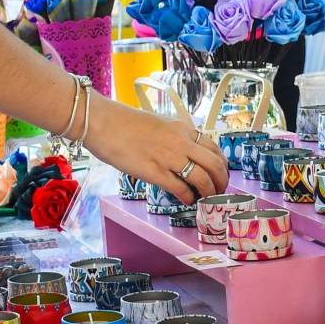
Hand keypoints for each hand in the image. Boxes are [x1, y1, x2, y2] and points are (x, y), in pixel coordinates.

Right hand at [85, 99, 228, 203]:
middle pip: (214, 164)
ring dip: (208, 192)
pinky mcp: (154, 172)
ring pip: (202, 178)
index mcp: (182, 129)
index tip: (220, 174)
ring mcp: (168, 157)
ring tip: (206, 199)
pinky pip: (180, 188)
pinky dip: (188, 198)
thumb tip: (182, 153)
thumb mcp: (158, 124)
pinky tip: (186, 201)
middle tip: (218, 192)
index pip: (213, 147)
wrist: (103, 122)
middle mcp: (180, 142)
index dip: (221, 165)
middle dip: (221, 181)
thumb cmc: (124, 123)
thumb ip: (173, 137)